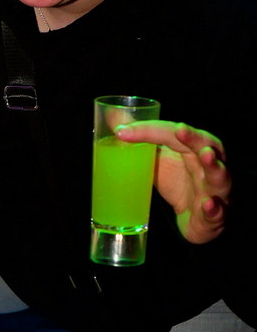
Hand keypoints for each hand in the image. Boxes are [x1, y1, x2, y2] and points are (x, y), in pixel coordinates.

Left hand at [115, 121, 229, 243]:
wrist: (193, 216)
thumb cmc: (177, 179)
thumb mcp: (156, 156)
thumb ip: (139, 137)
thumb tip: (112, 116)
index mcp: (190, 146)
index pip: (169, 132)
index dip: (147, 130)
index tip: (121, 132)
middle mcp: (206, 163)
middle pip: (204, 146)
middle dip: (194, 137)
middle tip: (180, 130)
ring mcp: (214, 189)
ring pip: (219, 176)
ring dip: (214, 167)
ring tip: (207, 157)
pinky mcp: (214, 215)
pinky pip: (217, 211)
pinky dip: (214, 208)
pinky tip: (208, 204)